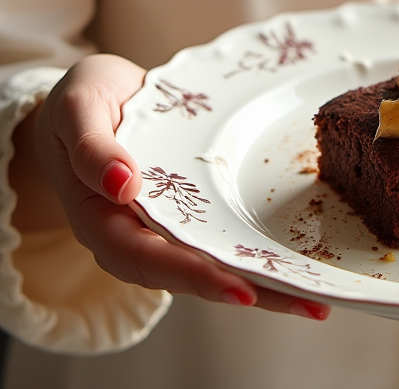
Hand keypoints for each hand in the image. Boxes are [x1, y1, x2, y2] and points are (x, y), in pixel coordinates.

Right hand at [9, 54, 328, 319]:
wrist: (91, 96)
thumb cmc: (80, 102)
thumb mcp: (77, 109)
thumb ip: (90, 147)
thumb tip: (120, 184)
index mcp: (104, 221)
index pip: (149, 259)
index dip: (195, 277)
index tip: (240, 289)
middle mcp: (139, 234)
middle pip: (195, 274)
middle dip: (251, 290)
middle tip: (309, 302)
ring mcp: (170, 224)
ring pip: (219, 260)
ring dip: (268, 281)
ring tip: (321, 296)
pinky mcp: (194, 208)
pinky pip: (228, 232)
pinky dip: (263, 247)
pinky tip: (305, 255)